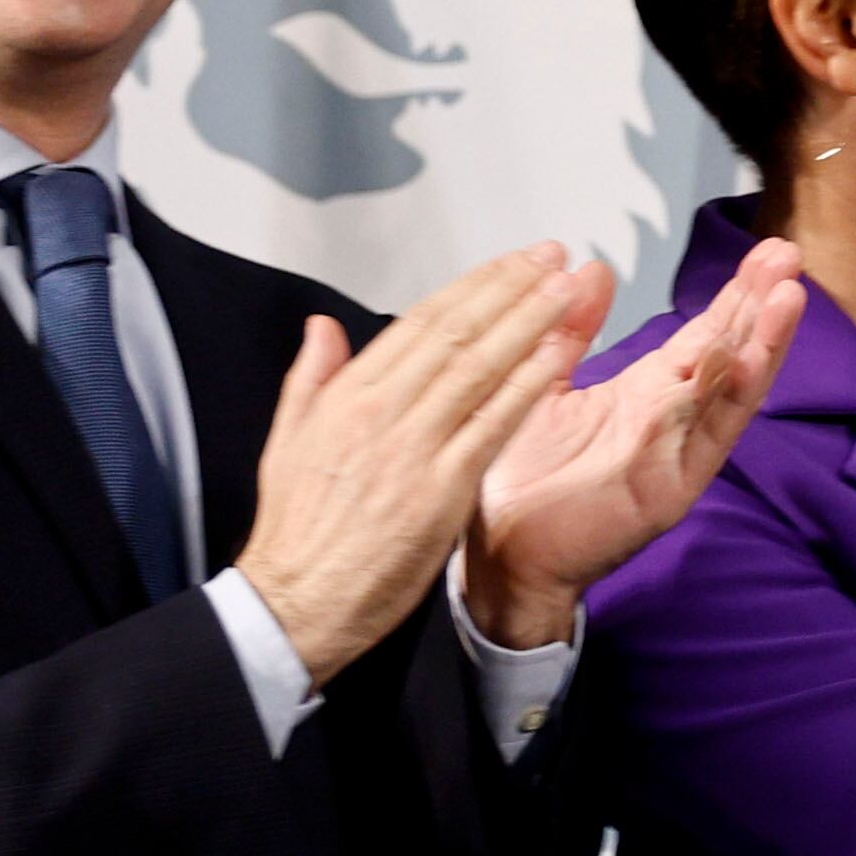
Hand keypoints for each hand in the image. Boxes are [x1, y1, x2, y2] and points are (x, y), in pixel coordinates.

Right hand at [232, 244, 598, 685]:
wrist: (298, 598)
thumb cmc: (299, 528)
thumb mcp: (289, 440)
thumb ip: (311, 378)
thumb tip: (323, 326)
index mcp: (348, 394)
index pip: (420, 323)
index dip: (473, 288)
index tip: (512, 264)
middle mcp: (382, 409)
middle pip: (456, 333)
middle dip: (509, 290)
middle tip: (552, 257)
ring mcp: (413, 447)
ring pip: (478, 368)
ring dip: (527, 323)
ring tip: (566, 290)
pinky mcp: (441, 488)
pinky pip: (493, 425)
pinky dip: (526, 384)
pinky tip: (557, 354)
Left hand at [463, 236, 810, 645]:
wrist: (498, 556)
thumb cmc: (519, 481)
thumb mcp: (545, 386)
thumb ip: (573, 331)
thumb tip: (594, 268)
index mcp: (647, 396)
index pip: (705, 336)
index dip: (737, 295)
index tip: (767, 252)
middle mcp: (672, 424)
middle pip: (731, 356)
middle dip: (762, 307)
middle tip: (789, 255)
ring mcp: (673, 458)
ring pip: (730, 394)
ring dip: (761, 345)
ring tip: (787, 298)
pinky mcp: (665, 492)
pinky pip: (701, 440)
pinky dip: (723, 398)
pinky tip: (740, 358)